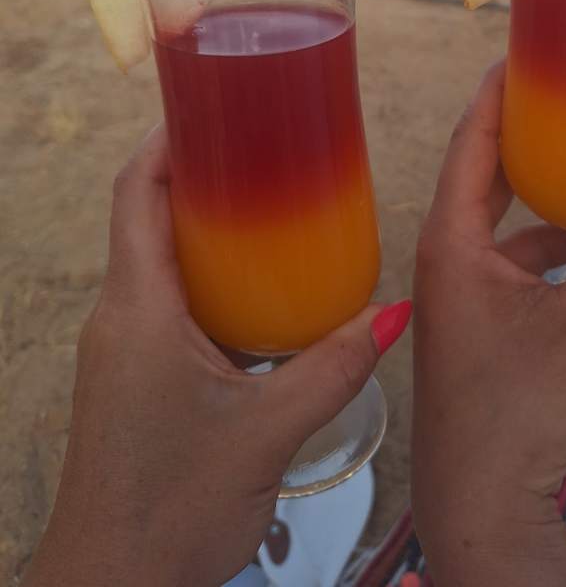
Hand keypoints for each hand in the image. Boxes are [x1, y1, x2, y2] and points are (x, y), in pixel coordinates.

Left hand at [25, 127, 409, 586]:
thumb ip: (333, 369)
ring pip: (159, 257)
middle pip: (146, 214)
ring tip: (270, 202)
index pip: (135, 193)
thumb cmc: (173, 509)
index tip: (214, 106)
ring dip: (204, 224)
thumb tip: (394, 313)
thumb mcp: (267, 433)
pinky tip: (260, 288)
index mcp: (139, 308)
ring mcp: (125, 347)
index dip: (168, 140)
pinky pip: (169, 299)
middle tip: (262, 145)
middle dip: (198, 171)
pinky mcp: (136, 375)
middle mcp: (122, 315)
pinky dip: (209, 274)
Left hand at [411, 63, 565, 585]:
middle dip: (526, 141)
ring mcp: (464, 299)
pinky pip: (522, 271)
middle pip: (487, 178)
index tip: (522, 53)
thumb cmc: (511, 413)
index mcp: (451, 242)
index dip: (496, 95)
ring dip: (551, 209)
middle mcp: (449, 261)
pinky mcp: (484, 332)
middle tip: (564, 102)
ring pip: (510, 230)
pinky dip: (558, 258)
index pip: (470, 143)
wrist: (481, 509)